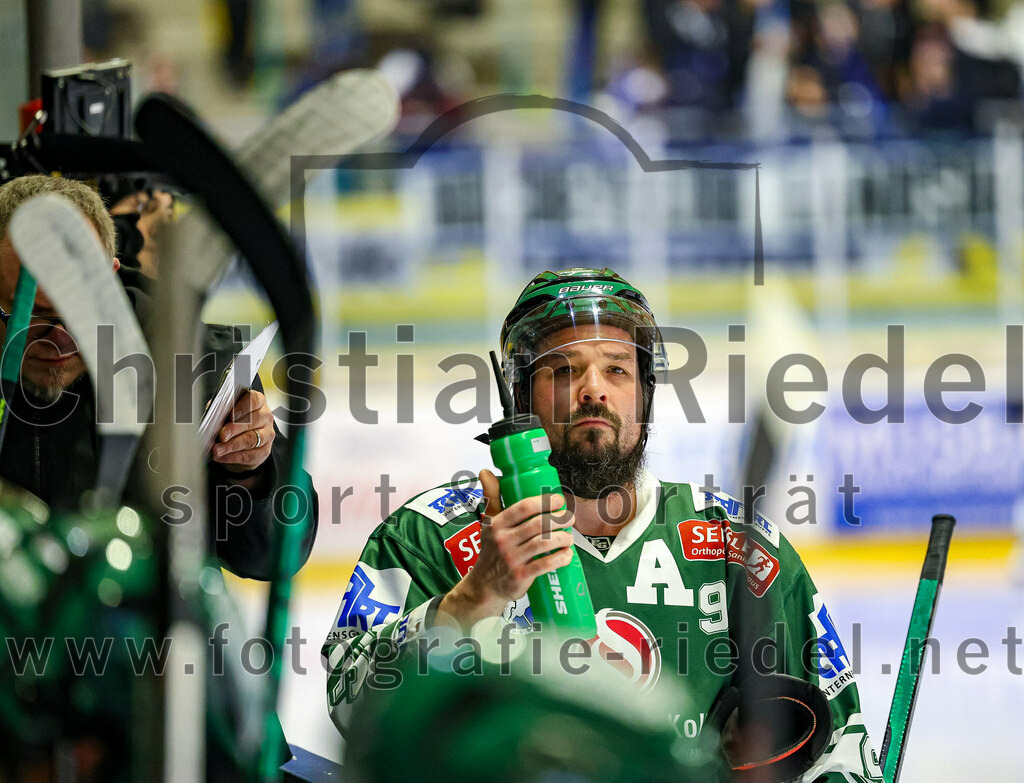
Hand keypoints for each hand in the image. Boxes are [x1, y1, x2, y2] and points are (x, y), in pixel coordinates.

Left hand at [212, 389, 274, 472]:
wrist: (239, 443)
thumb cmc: (233, 423)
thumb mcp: (226, 413)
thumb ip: (221, 410)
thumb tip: (211, 411)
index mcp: (258, 402)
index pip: (254, 400)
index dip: (242, 407)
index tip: (230, 415)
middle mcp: (265, 416)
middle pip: (253, 421)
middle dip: (235, 429)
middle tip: (222, 435)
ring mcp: (268, 434)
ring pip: (252, 439)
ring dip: (232, 445)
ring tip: (218, 449)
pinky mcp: (264, 450)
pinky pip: (250, 455)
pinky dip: (233, 457)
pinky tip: (222, 456)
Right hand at [437, 469, 573, 628]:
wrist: (485, 585)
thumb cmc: (491, 550)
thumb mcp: (487, 522)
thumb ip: (491, 496)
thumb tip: (485, 471)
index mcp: (496, 524)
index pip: (523, 508)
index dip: (544, 502)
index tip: (559, 500)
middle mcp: (503, 541)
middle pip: (537, 525)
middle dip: (558, 520)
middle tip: (568, 518)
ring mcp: (511, 559)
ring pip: (543, 543)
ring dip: (562, 538)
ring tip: (569, 537)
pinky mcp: (520, 576)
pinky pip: (544, 565)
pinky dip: (559, 558)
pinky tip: (567, 555)